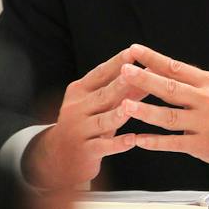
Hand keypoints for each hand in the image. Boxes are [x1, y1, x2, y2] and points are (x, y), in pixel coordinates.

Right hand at [23, 46, 150, 188]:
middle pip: (102, 95)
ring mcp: (79, 130)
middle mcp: (76, 108)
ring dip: (117, 114)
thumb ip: (123, 90)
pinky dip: (118, 144)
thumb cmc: (87, 125)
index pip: (99, 74)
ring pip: (101, 121)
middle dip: (119, 84)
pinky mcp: (84, 151)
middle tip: (135, 74)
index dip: (116, 63)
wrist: (59, 156)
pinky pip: (103, 146)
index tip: (133, 52)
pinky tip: (132, 140)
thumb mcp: (100, 105)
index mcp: (80, 92)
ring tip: (130, 108)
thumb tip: (149, 71)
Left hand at [125, 44, 208, 173]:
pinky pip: (174, 143)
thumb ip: (200, 85)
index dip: (154, 59)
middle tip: (124, 70)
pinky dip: (155, 142)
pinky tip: (139, 139)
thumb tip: (173, 74)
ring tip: (125, 105)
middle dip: (144, 79)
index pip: (178, 67)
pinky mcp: (204, 146)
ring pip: (169, 116)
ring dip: (145, 110)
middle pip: (171, 88)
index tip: (135, 51)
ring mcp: (205, 124)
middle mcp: (208, 101)